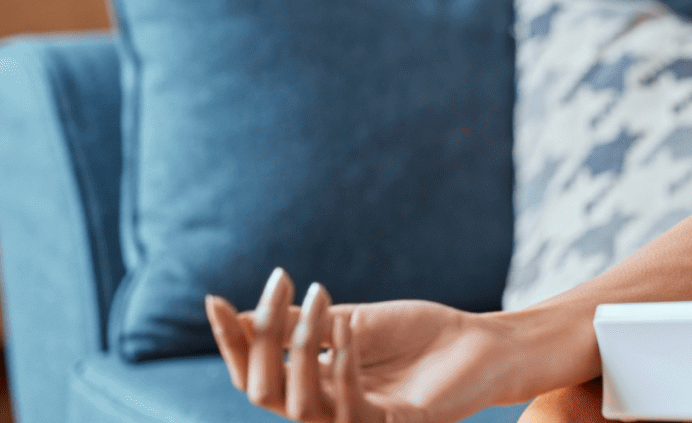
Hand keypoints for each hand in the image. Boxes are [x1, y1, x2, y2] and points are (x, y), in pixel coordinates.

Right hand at [205, 268, 572, 422]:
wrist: (479, 344)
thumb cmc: (418, 336)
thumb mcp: (350, 322)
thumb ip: (301, 326)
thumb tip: (242, 316)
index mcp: (312, 386)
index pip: (252, 374)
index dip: (231, 342)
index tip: (212, 299)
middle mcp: (326, 411)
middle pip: (261, 392)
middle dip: (258, 338)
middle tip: (281, 282)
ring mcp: (357, 422)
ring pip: (299, 405)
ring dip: (302, 346)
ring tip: (318, 294)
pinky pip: (351, 410)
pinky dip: (343, 368)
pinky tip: (348, 332)